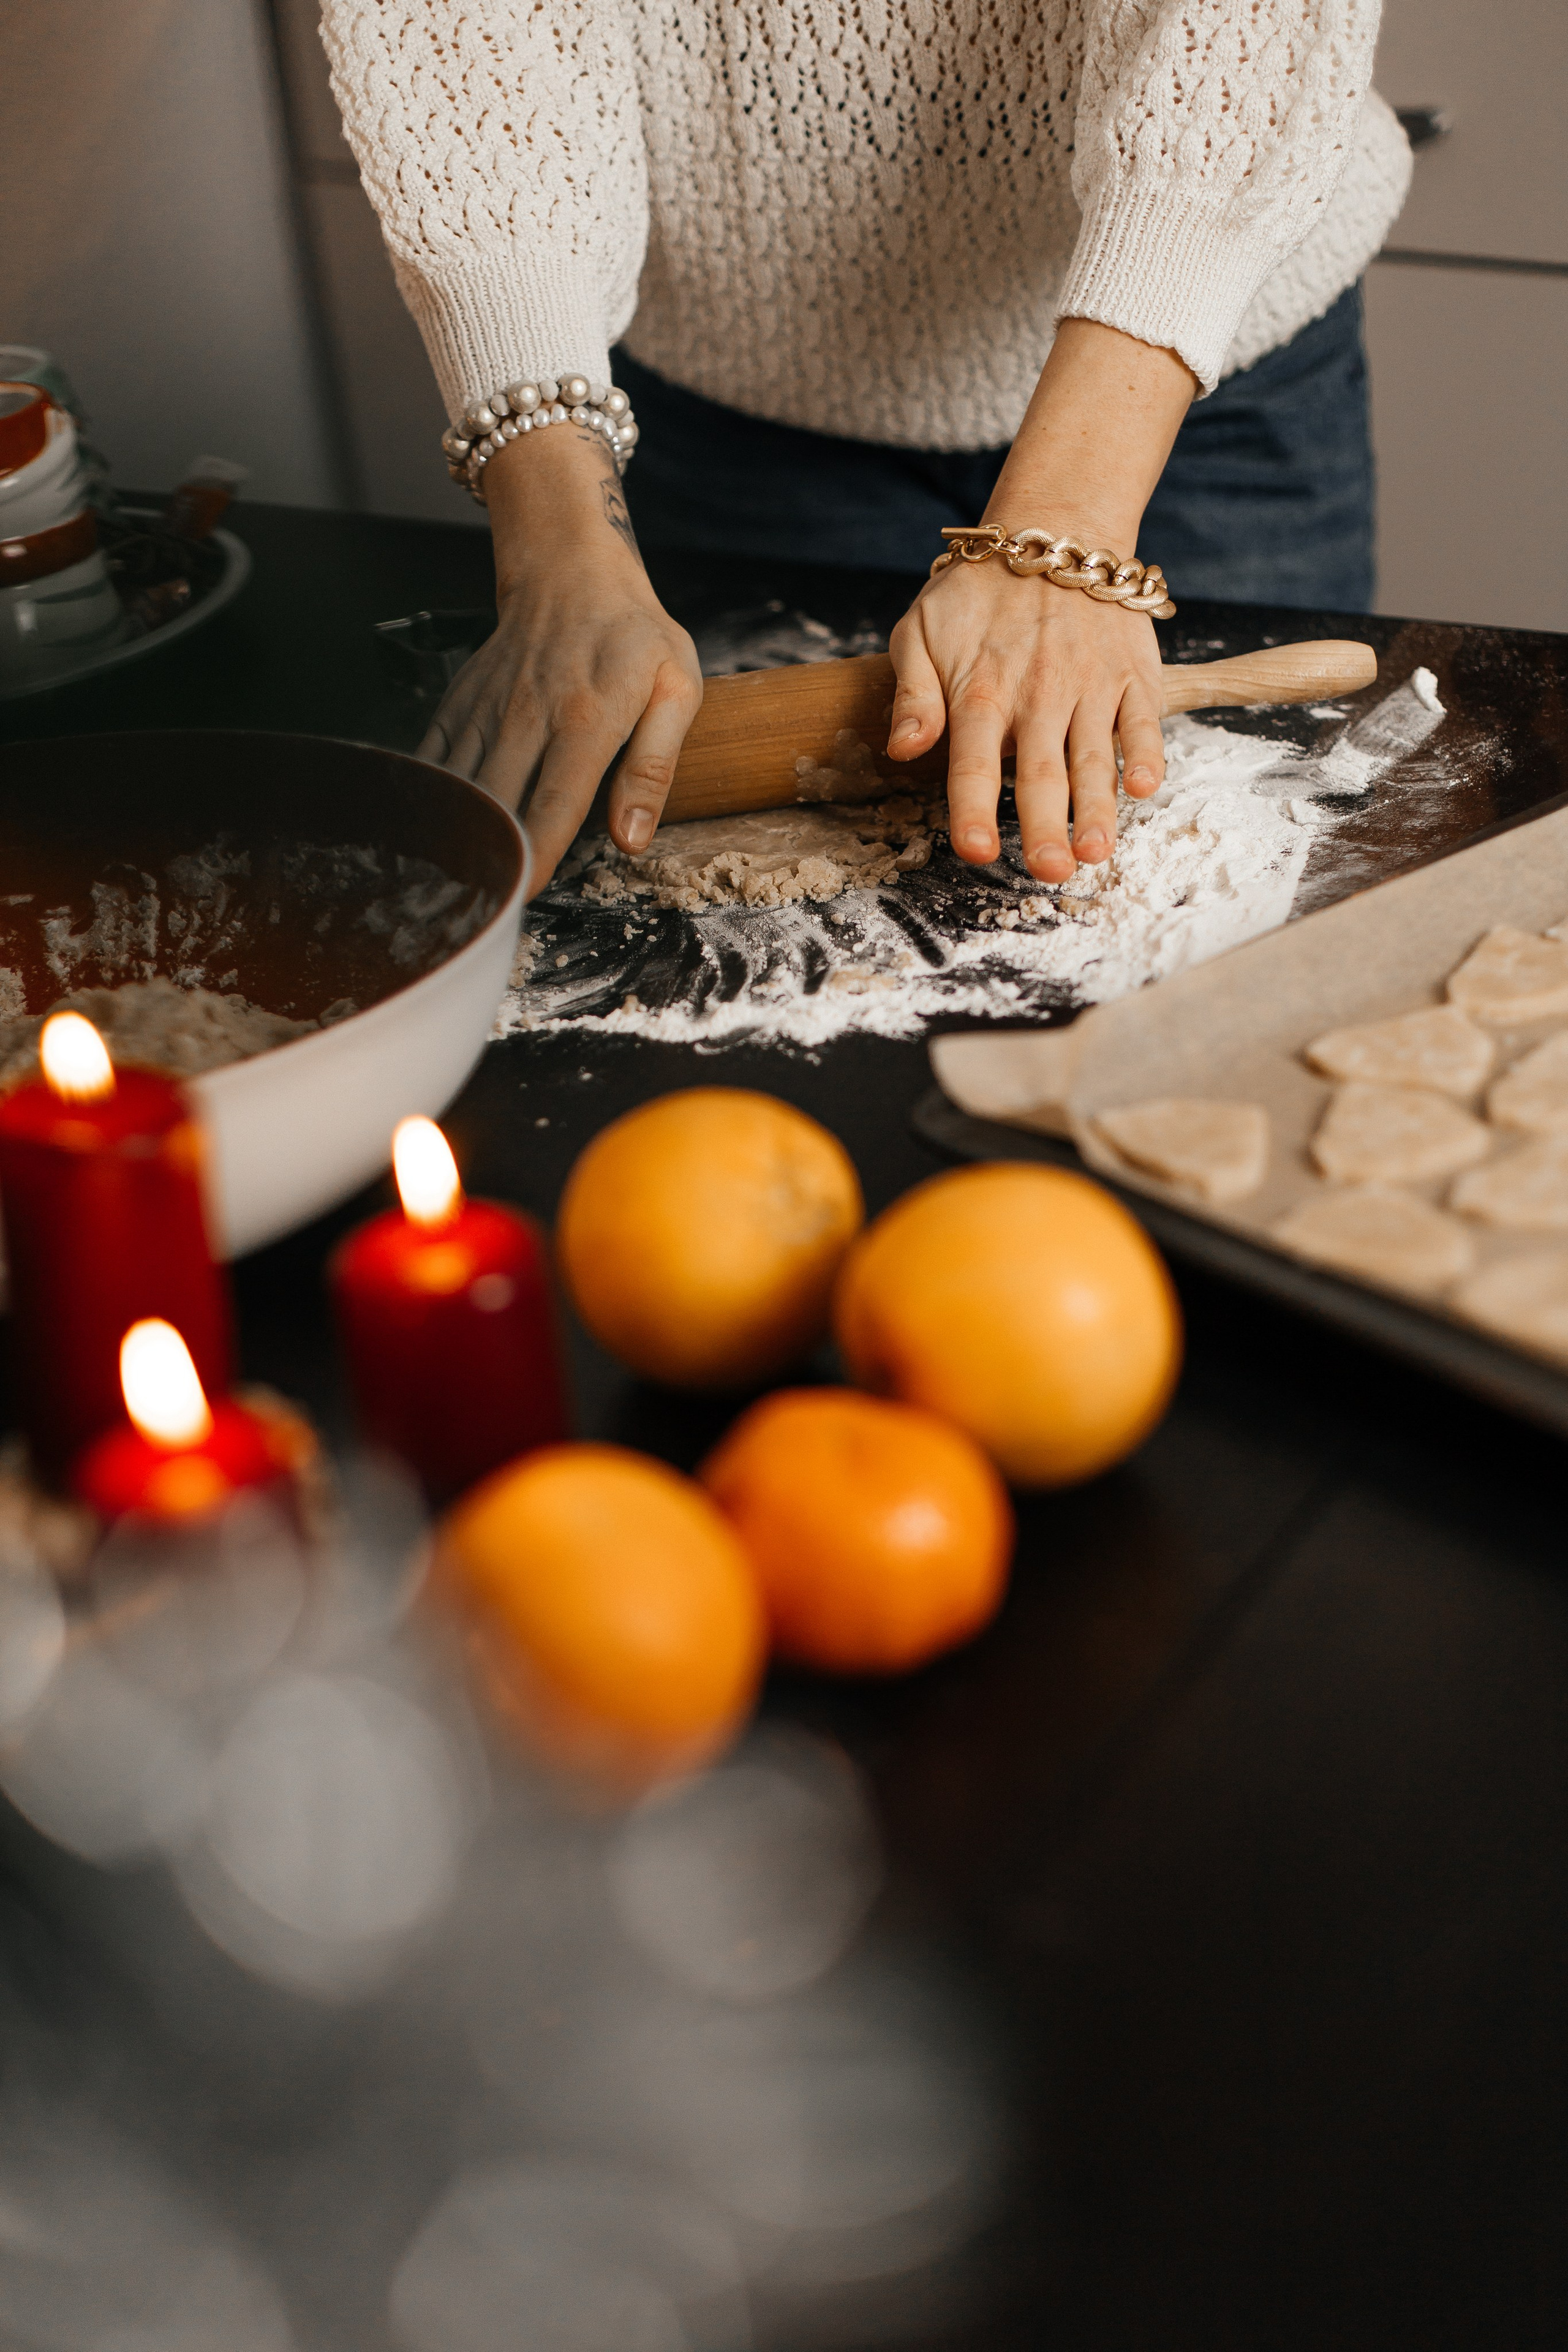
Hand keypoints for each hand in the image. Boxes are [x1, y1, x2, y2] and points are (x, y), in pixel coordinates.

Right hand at [419, 427, 701, 895]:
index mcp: (587, 720)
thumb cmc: (633, 636)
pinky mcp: (461, 704)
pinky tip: (423, 836)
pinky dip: (427, 799)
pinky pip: (434, 759)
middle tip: (480, 909)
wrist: (570, 569)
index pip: (556, 805)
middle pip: (496, 804)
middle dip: (486, 859)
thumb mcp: (677, 690)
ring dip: (450, 836)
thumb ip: (655, 766)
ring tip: (445, 888)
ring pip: (457, 785)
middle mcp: (528, 717)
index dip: (536, 857)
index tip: (520, 898)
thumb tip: (633, 838)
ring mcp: (488, 710)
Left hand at [885, 318, 1196, 882]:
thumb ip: (913, 694)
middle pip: (1041, 771)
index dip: (974, 808)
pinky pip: (1142, 718)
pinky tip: (1145, 788)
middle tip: (1049, 873)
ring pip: (1094, 754)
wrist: (1054, 532)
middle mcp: (1038, 691)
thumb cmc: (976, 594)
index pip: (974, 762)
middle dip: (1045, 826)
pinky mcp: (1132, 672)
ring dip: (1098, 807)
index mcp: (981, 690)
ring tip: (1097, 852)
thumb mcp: (920, 631)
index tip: (976, 851)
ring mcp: (1090, 682)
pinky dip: (1146, 752)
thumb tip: (903, 748)